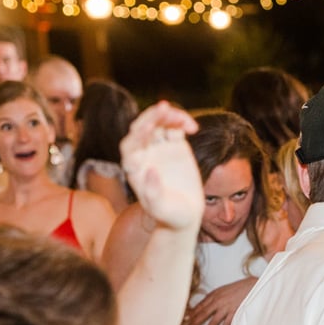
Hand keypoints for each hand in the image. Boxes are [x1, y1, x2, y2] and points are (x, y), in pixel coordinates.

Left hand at [121, 102, 204, 235]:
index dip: (138, 135)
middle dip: (152, 117)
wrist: (185, 215)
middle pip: (141, 128)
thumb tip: (150, 170)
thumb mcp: (161, 209)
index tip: (149, 128)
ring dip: (168, 116)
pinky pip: (175, 125)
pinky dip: (182, 121)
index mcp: (134, 168)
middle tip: (165, 108)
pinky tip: (193, 128)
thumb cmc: (170, 216)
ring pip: (158, 122)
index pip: (130, 146)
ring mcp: (158, 147)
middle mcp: (143, 154)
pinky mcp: (174, 144)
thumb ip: (153, 193)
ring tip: (185, 121)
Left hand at [183, 276, 256, 324]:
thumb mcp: (222, 290)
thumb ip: (212, 297)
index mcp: (214, 295)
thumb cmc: (237, 288)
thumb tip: (202, 304)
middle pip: (203, 314)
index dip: (192, 313)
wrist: (252, 286)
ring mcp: (226, 308)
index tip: (184, 320)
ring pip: (213, 322)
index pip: (200, 306)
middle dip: (194, 323)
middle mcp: (218, 302)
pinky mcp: (235, 313)